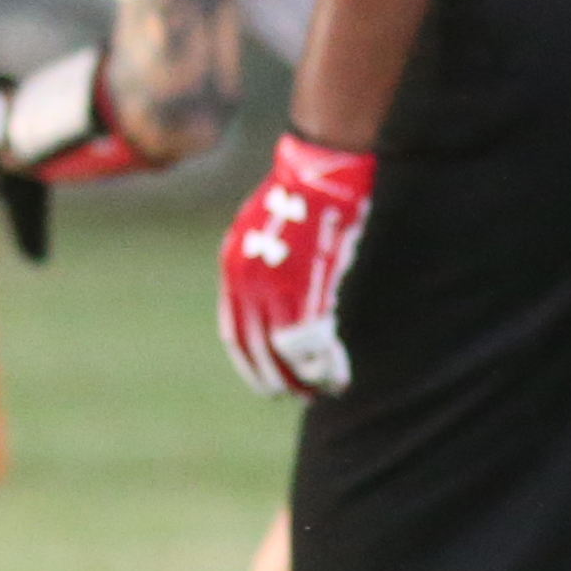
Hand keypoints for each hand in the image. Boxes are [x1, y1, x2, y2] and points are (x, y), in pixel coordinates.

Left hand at [218, 133, 374, 397]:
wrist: (320, 176)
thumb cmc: (301, 201)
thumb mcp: (263, 234)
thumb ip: (259, 270)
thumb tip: (269, 305)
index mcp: (233, 270)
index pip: (235, 334)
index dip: (253, 364)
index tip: (270, 383)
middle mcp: (246, 283)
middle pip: (256, 349)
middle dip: (277, 379)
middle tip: (298, 395)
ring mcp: (275, 287)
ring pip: (283, 353)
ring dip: (304, 379)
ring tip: (323, 390)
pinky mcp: (305, 288)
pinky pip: (309, 344)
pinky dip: (323, 366)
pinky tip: (337, 376)